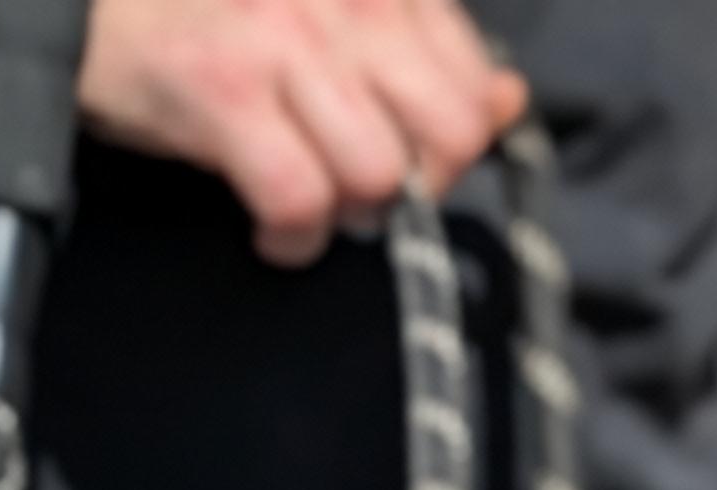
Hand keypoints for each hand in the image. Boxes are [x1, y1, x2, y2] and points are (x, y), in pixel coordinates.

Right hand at [0, 0, 527, 266]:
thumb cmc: (209, 10)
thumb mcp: (331, 15)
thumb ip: (422, 50)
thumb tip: (507, 100)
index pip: (474, 88)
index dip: (447, 149)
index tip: (396, 158)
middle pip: (446, 137)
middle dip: (414, 187)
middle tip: (357, 192)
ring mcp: (283, 42)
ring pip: (380, 176)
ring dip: (347, 216)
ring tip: (304, 201)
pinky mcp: (223, 93)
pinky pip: (301, 201)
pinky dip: (292, 240)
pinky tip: (267, 228)